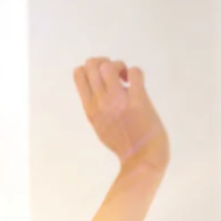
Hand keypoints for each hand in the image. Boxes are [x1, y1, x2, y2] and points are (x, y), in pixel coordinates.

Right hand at [74, 58, 167, 172]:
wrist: (141, 158)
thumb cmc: (121, 142)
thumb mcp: (98, 124)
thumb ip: (95, 106)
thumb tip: (98, 84)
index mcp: (90, 108)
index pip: (79, 74)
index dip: (90, 67)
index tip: (100, 76)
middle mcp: (101, 102)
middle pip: (93, 64)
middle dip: (104, 62)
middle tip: (114, 74)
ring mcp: (119, 101)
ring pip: (110, 65)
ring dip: (119, 65)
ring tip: (124, 78)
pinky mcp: (138, 100)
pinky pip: (134, 72)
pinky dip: (135, 72)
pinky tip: (136, 84)